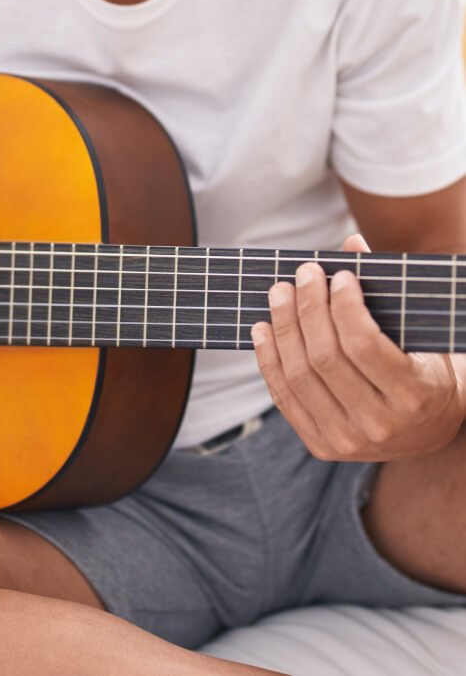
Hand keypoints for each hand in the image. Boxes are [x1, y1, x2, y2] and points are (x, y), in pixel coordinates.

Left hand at [251, 234, 465, 460]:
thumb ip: (386, 290)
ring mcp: (348, 441)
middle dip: (308, 308)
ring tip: (279, 293)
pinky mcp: (322, 447)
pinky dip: (269, 360)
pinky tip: (263, 328)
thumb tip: (351, 244)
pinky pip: (285, 399)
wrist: (429, 426)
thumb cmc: (423, 366)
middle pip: (325, 358)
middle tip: (302, 274)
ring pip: (300, 376)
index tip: (338, 276)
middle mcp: (381, 425)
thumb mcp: (417, 332)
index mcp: (414, 396)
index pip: (364, 345)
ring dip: (283, 328)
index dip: (344, 306)